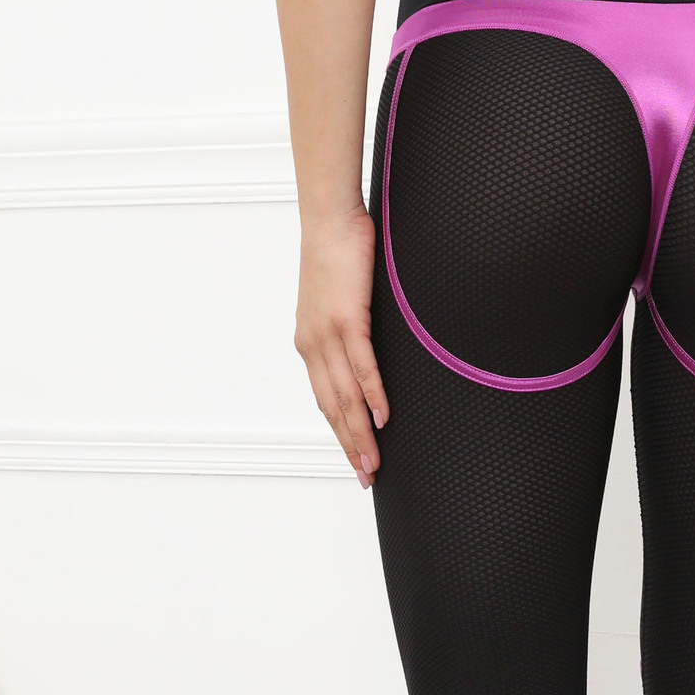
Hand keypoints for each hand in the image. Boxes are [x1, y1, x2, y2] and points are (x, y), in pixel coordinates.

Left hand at [296, 204, 387, 486]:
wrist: (330, 217)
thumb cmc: (340, 253)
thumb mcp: (343, 300)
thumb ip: (352, 330)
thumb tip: (371, 350)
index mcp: (310, 343)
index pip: (326, 399)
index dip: (342, 433)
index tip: (357, 460)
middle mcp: (313, 344)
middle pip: (333, 407)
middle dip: (350, 446)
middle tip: (366, 478)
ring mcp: (327, 333)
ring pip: (345, 396)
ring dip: (361, 433)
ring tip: (374, 462)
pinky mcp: (346, 318)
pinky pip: (361, 366)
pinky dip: (372, 394)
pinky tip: (383, 417)